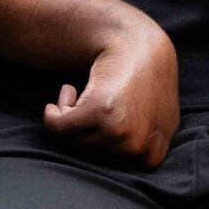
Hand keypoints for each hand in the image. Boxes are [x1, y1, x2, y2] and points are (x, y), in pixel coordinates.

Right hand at [42, 13, 177, 167]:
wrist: (137, 43)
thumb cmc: (143, 78)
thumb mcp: (155, 118)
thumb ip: (144, 144)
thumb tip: (123, 159)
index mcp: (153, 155)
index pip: (109, 165)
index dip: (97, 139)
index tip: (101, 118)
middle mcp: (139, 148)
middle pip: (90, 154)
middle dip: (82, 127)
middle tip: (93, 98)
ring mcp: (121, 133)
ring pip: (73, 140)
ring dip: (70, 115)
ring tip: (86, 91)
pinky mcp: (100, 115)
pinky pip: (59, 127)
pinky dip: (53, 113)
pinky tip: (67, 91)